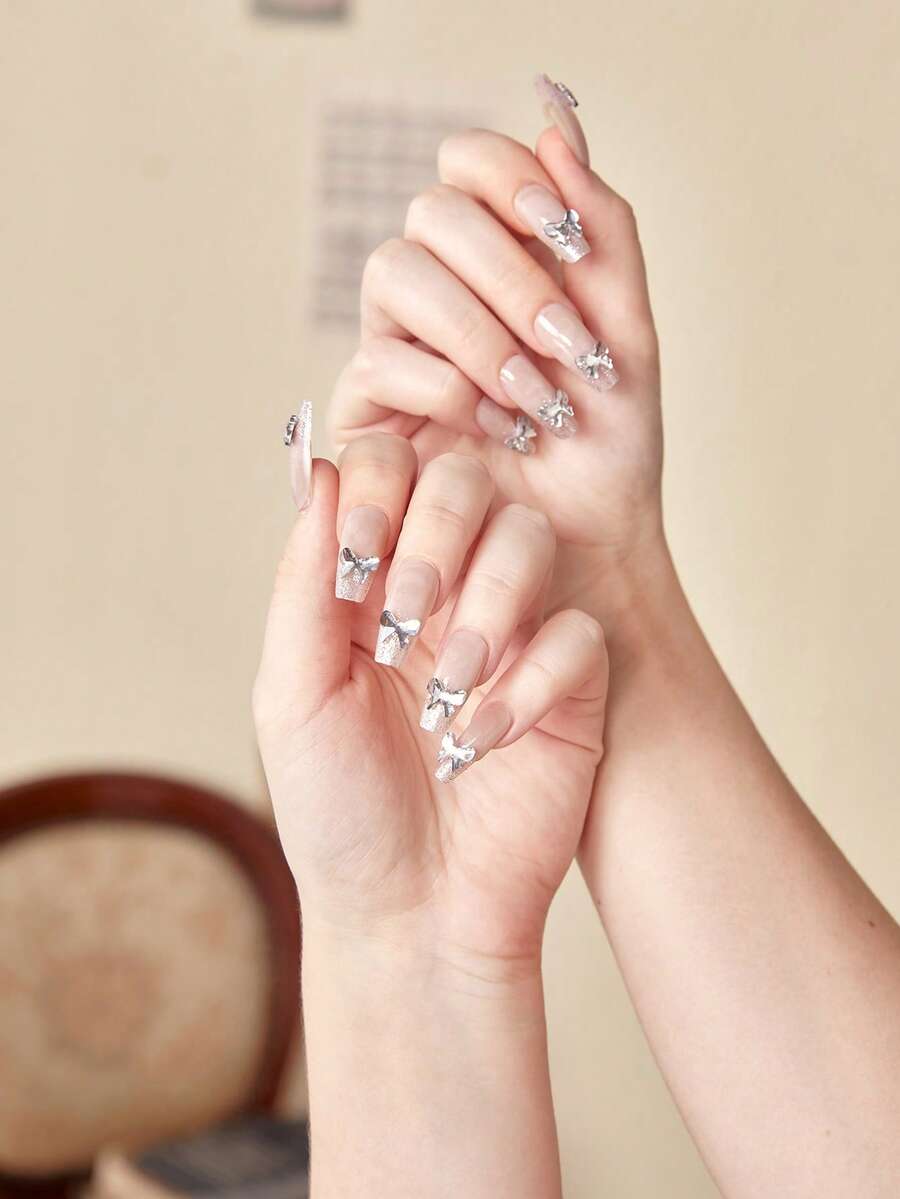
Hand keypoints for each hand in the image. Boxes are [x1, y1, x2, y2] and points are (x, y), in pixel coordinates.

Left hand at [254, 434, 607, 973]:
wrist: (415, 913)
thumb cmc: (342, 810)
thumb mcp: (294, 695)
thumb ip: (304, 584)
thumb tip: (320, 472)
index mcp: (371, 586)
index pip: (388, 475)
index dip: (381, 488)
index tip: (359, 553)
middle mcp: (444, 592)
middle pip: (467, 487)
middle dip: (437, 539)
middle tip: (405, 624)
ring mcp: (512, 632)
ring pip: (531, 543)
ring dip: (489, 607)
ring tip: (448, 693)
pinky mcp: (570, 683)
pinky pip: (576, 635)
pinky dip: (533, 680)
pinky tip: (487, 738)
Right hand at [329, 125, 667, 628]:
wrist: (590, 539)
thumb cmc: (610, 442)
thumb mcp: (627, 329)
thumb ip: (601, 225)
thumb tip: (558, 120)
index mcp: (501, 256)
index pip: (468, 165)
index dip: (506, 180)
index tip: (565, 236)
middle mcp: (441, 289)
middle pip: (429, 213)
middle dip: (507, 278)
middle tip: (566, 346)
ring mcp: (398, 343)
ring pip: (394, 273)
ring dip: (476, 331)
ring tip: (533, 397)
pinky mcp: (371, 407)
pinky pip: (382, 361)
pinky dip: (449, 387)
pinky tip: (496, 427)